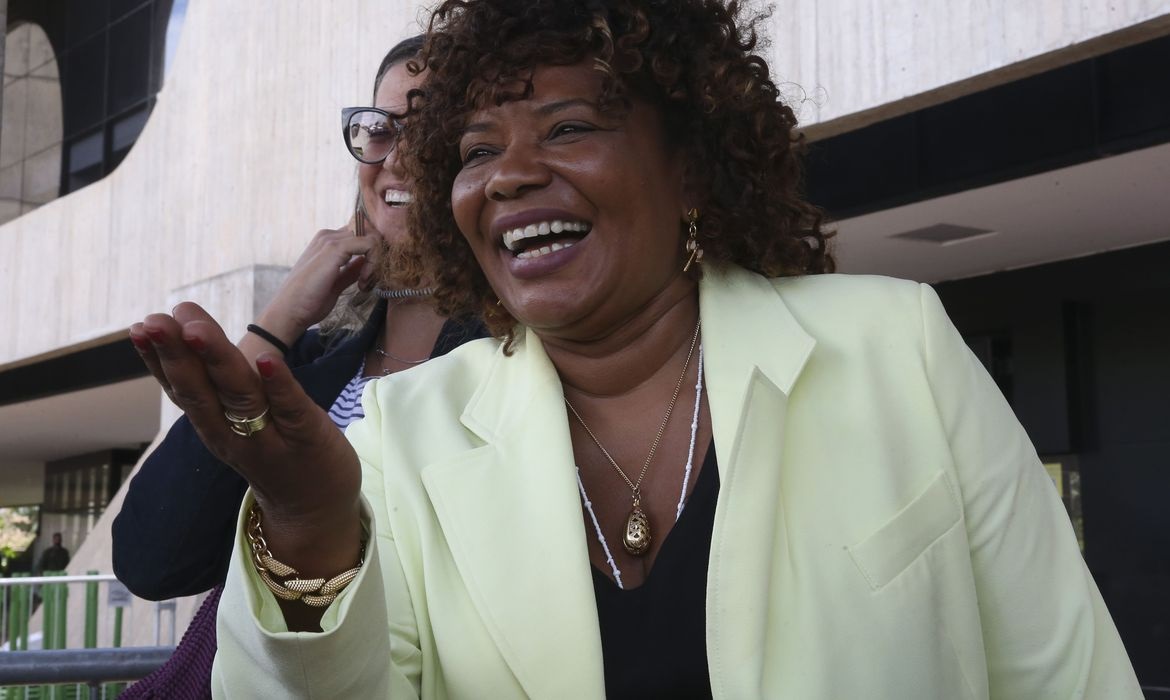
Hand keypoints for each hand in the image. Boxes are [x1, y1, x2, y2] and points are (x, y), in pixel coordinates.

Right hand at [130, 302, 362, 578]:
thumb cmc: (273, 453)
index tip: (141, 325)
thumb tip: (184, 333)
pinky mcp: (309, 437)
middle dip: (177, 355)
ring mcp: (271, 436)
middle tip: (156, 321)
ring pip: (239, 396)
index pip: (181, 390)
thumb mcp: (231, 423)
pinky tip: (266, 359)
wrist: (312, 512)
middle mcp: (234, 433)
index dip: (159, 360)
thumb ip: (211, 385)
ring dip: (218, 361)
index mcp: (213, 425)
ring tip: (198, 330)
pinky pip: (291, 409)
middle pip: (202, 391)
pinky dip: (278, 384)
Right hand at [254, 223, 378, 347]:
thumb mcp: (335, 282)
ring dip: (376, 262)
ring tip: (364, 283)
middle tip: (368, 280)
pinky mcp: (334, 248)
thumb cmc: (308, 300)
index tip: (367, 278)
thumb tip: (364, 263)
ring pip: (372, 238)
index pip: (361, 235)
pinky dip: (373, 264)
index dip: (373, 254)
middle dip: (377, 257)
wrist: (289, 311)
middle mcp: (328, 236)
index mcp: (326, 242)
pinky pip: (369, 244)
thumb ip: (350, 270)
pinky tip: (362, 283)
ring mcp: (330, 240)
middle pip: (369, 234)